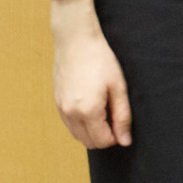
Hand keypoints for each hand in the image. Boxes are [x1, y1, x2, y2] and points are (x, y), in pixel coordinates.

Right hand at [51, 1, 130, 148]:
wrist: (76, 40)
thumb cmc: (100, 60)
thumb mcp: (118, 87)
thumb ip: (122, 117)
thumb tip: (125, 141)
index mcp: (88, 111)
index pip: (103, 141)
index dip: (116, 136)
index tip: (122, 121)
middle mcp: (70, 113)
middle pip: (89, 142)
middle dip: (104, 136)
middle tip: (114, 115)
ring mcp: (61, 108)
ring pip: (77, 135)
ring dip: (92, 130)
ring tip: (103, 108)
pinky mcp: (56, 102)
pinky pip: (69, 124)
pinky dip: (81, 122)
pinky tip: (91, 105)